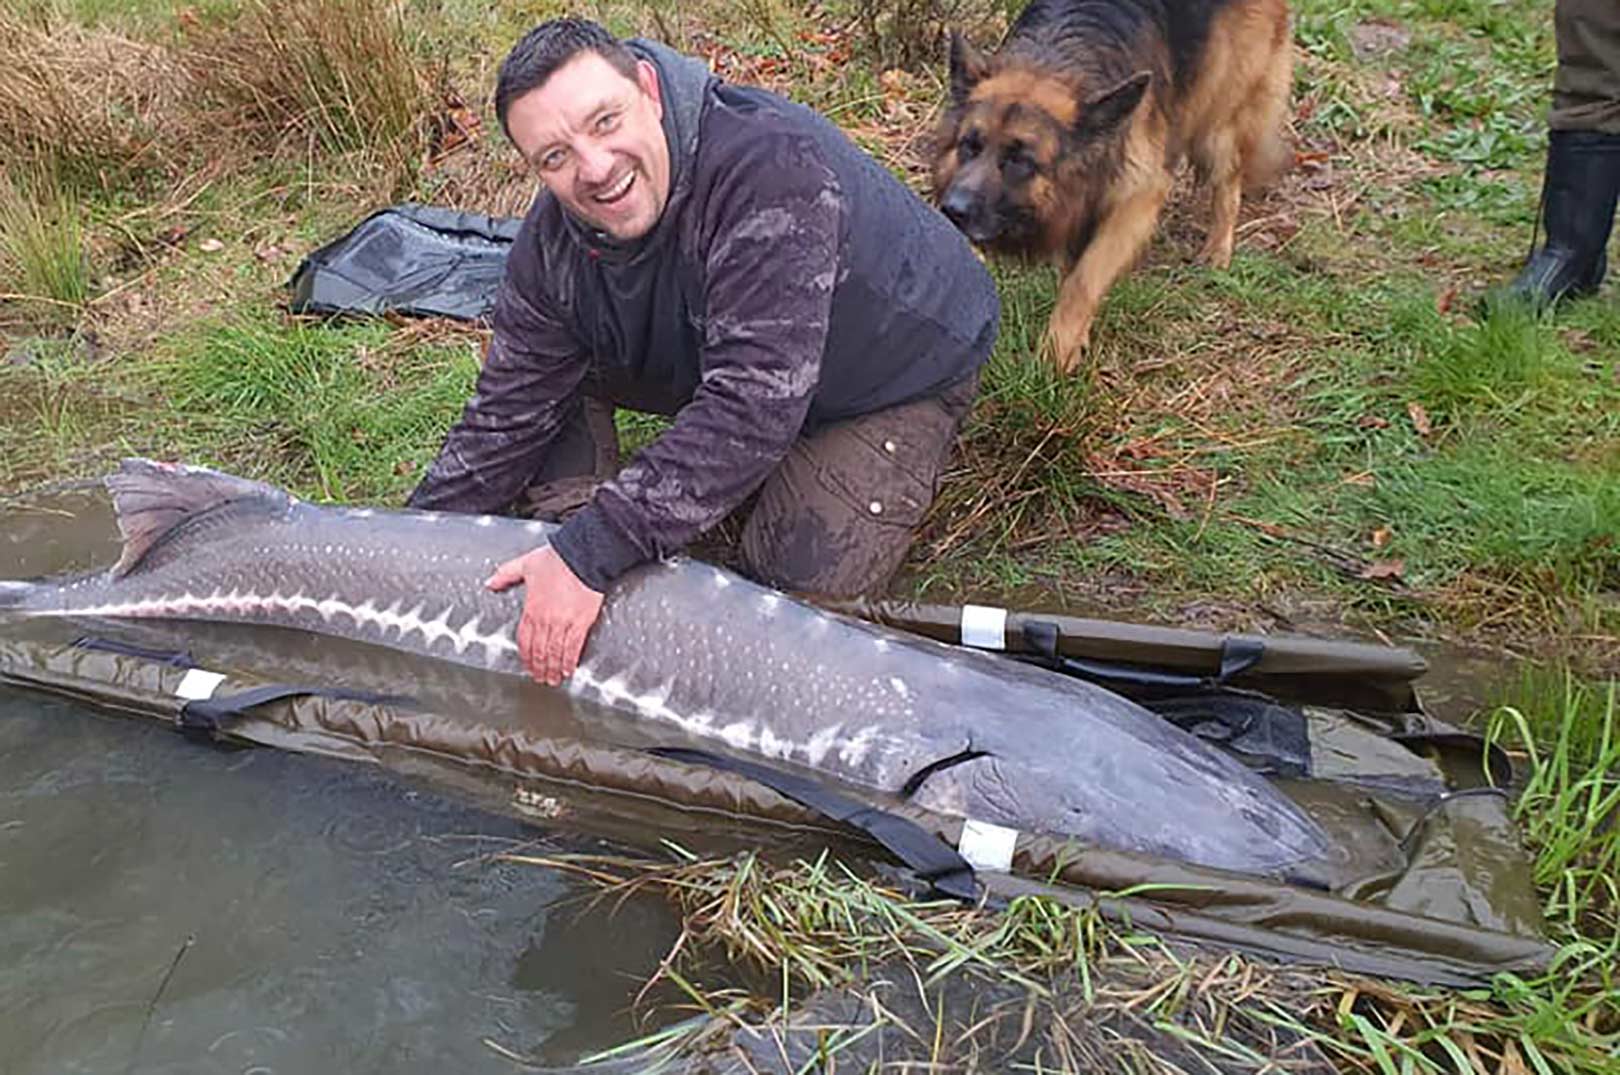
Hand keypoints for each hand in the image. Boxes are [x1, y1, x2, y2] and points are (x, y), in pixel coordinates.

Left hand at [485, 545, 603, 685]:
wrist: (583, 556)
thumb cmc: (557, 559)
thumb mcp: (525, 564)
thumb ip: (505, 575)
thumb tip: (489, 583)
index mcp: (531, 608)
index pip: (524, 640)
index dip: (525, 656)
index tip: (527, 665)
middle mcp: (545, 619)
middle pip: (539, 651)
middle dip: (539, 667)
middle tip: (540, 678)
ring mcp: (563, 622)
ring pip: (554, 653)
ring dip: (553, 668)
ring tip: (553, 679)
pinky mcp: (581, 622)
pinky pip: (573, 647)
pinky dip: (570, 661)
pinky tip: (569, 669)